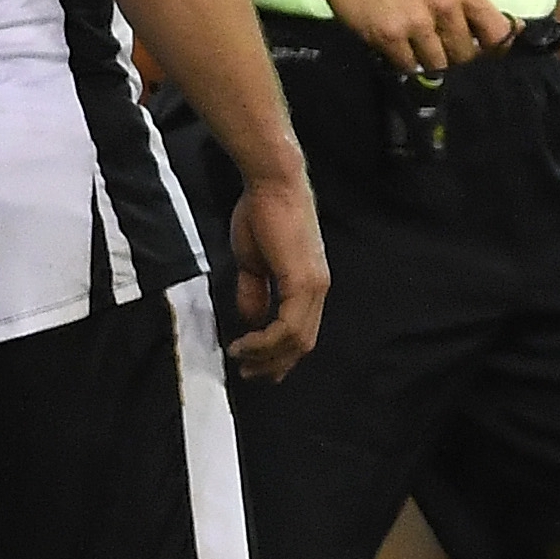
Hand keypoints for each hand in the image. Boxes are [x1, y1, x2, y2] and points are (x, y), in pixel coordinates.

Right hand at [223, 171, 328, 381]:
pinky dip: (266, 342)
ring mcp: (314, 286)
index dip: (279, 355)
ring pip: (297, 339)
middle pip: (302, 343)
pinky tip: (245, 344)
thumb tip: (253, 323)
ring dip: (267, 357)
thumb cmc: (261, 215)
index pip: (301, 331)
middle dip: (273, 364)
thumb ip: (254, 293)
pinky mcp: (304, 281)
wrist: (270, 184)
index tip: (253, 366)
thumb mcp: (253, 264)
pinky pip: (289, 326)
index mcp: (309, 284)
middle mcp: (318, 289)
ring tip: (241, 360)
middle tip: (248, 375)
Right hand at [324, 0, 513, 74]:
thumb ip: (472, 2)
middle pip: (466, 55)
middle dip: (456, 57)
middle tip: (441, 50)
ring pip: (438, 65)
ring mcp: (417, 22)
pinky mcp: (390, 36)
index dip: (496, 48)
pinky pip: (408, 66)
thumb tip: (511, 31)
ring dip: (429, 62)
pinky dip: (404, 63)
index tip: (488, 55)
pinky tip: (398, 48)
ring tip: (417, 49)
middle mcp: (445, 5)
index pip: (497, 31)